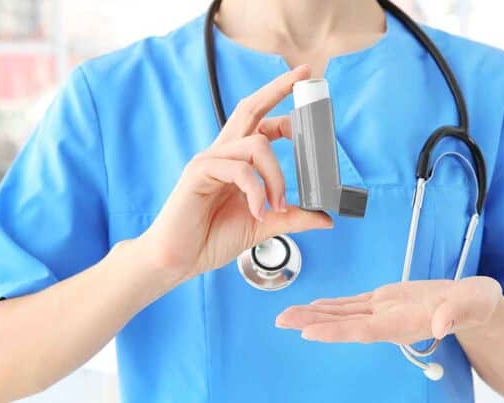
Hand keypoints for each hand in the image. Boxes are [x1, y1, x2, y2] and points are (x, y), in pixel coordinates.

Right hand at [135, 65, 332, 279]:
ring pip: (256, 144)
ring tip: (277, 206)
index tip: (307, 96)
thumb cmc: (211, 239)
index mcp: (236, 161)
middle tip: (305, 74)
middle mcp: (223, 154)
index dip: (284, 109)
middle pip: (250, 107)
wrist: (178, 261)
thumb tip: (325, 217)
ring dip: (277, 176)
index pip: (262, 124)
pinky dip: (256, 191)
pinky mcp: (198, 173)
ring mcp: (209, 160)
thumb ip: (292, 217)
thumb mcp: (263, 226)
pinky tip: (257, 212)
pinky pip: (240, 169)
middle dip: (278, 88)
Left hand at [275, 276, 502, 343]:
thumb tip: (441, 325)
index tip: (309, 333)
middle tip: (282, 321)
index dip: (336, 331)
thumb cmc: (477, 304)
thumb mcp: (475, 303)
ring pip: (343, 313)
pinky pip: (353, 303)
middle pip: (344, 323)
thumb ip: (458, 313)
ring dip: (315, 314)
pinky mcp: (385, 300)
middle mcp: (388, 321)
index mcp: (405, 323)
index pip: (364, 329)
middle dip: (312, 323)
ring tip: (287, 314)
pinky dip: (332, 304)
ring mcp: (384, 311)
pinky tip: (315, 306)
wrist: (476, 304)